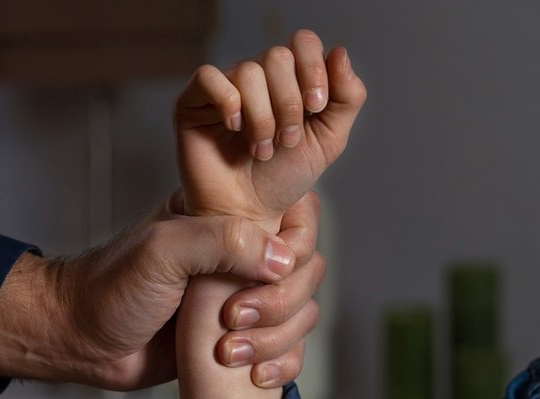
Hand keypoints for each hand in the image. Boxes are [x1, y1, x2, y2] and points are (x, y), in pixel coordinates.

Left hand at [0, 195, 323, 390]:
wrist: (81, 341)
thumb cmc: (111, 288)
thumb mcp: (163, 250)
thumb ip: (223, 241)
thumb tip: (283, 259)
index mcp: (227, 218)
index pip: (296, 216)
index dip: (293, 247)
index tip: (263, 272)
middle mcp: (241, 255)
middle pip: (308, 270)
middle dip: (280, 302)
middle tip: (232, 318)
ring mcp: (243, 298)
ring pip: (302, 313)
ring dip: (276, 339)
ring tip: (228, 352)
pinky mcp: (240, 340)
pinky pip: (288, 350)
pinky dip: (282, 365)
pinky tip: (254, 375)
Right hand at [175, 30, 366, 221]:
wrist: (248, 214)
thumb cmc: (283, 179)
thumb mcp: (328, 140)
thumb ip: (346, 98)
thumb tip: (340, 52)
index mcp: (289, 79)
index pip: (302, 43)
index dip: (313, 69)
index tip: (316, 107)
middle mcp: (256, 77)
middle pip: (277, 56)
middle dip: (289, 103)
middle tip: (286, 141)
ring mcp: (224, 87)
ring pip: (248, 71)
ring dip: (262, 117)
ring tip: (261, 150)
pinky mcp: (193, 102)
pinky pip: (209, 77)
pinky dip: (228, 103)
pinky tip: (233, 129)